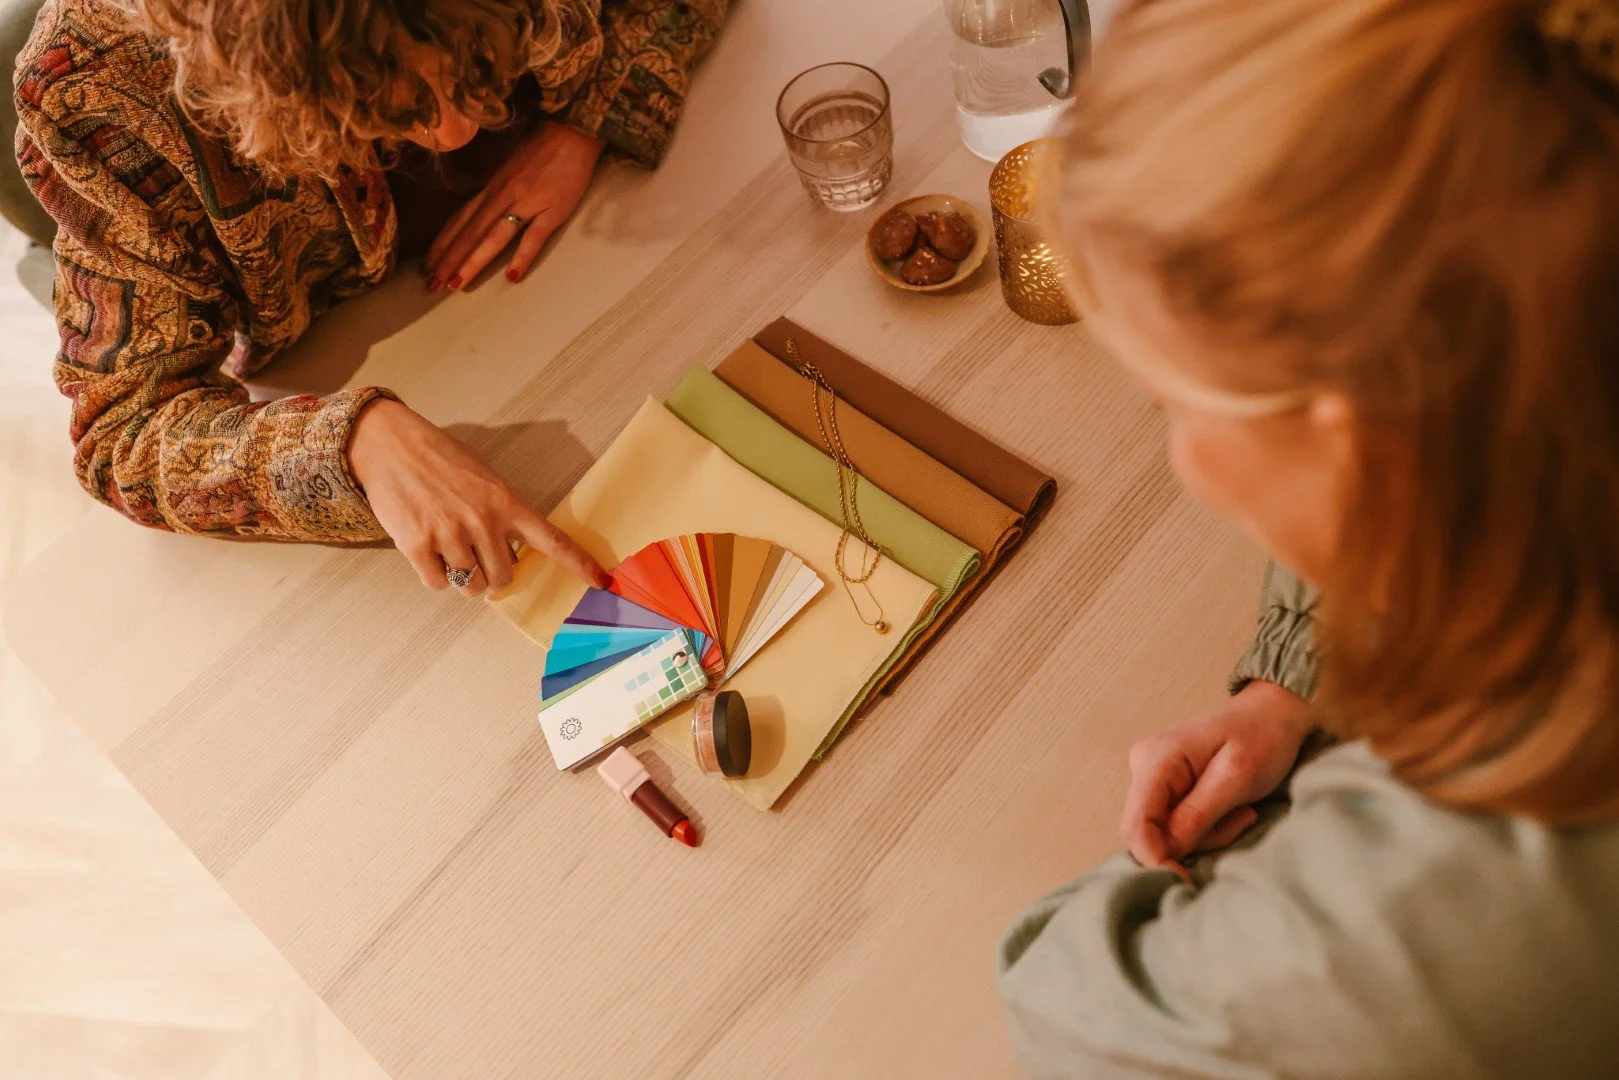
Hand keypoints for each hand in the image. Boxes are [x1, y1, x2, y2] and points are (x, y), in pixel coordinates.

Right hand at [349, 399, 609, 595]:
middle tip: (477, 557)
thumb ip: (502, 512)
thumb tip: (512, 551)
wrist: (390, 445)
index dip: (578, 563)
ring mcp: (450, 534)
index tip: (600, 581)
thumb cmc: (440, 459)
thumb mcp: (484, 477)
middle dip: (492, 576)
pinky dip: (436, 577)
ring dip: (463, 578)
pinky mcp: (417, 545)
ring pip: (471, 587)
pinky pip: (438, 585)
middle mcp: (482, 521)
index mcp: (505, 502)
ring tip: (449, 550)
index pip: (551, 540)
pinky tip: (429, 552)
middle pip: (503, 578)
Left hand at [424, 122, 603, 290]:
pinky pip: (534, 237)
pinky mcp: (553, 211)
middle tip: (432, 285)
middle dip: (449, 259)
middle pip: (470, 232)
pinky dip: (522, 256)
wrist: (572, 134)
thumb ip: (494, 195)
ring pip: (494, 236)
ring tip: (457, 284)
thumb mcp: (509, 171)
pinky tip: (511, 277)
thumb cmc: (541, 152)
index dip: (442, 245)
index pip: (460, 221)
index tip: (427, 267)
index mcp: (492, 189)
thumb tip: (476, 216)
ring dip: (473, 261)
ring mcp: (527, 204)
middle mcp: (502, 197)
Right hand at [1119, 680, 1311, 873]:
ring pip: (1162, 831)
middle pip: (1146, 831)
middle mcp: (1144, 767)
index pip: (1136, 824)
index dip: (1155, 859)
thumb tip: (1166, 851)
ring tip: (1241, 812)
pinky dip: (1203, 828)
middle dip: (1187, 844)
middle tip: (1237, 823)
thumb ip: (1198, 814)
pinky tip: (1230, 809)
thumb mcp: (1236, 777)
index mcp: (1157, 760)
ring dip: (1203, 835)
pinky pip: (1173, 823)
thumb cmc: (1260, 737)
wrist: (1272, 713)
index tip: (1187, 880)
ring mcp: (1152, 776)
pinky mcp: (1165, 787)